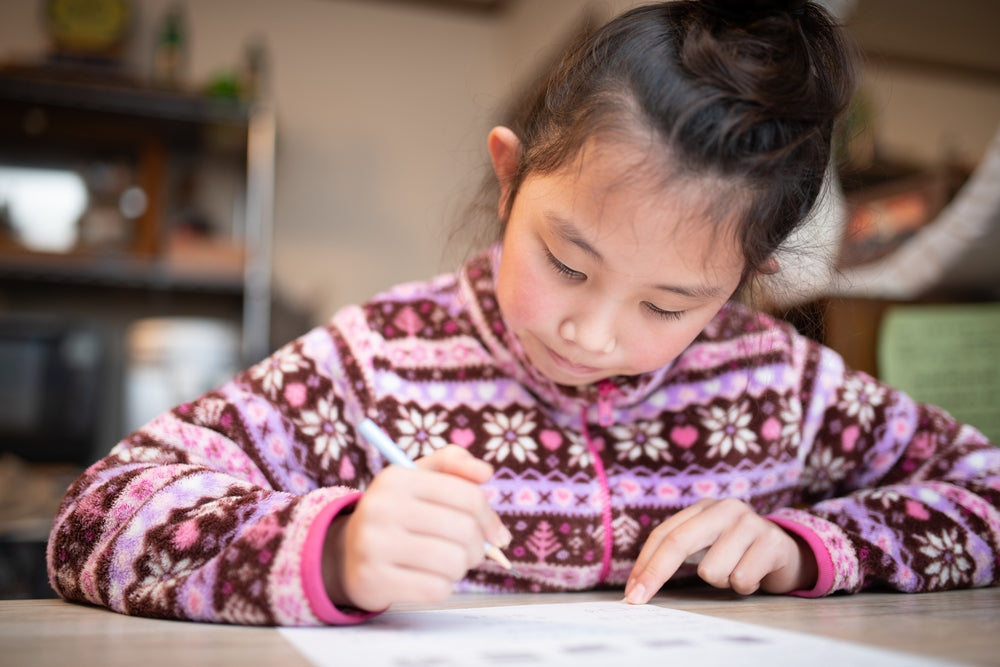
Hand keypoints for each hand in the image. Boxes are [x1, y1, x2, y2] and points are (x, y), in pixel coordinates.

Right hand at [322, 445, 510, 611]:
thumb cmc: (398, 513)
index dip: (490, 518)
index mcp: (396, 478)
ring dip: (460, 567)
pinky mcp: (373, 580)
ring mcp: (373, 545)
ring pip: (453, 562)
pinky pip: (435, 589)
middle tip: (471, 550)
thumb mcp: (419, 478)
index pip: (467, 496)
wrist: (348, 553)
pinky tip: (429, 578)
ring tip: (449, 562)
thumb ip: (454, 463)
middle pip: (464, 530)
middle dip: (478, 546)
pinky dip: (442, 587)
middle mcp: (381, 507)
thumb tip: (485, 472)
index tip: (494, 532)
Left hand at [624, 498, 816, 603]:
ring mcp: (750, 522)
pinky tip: (755, 574)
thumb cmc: (740, 553)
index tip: (632, 592)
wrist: (791, 553)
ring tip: (736, 572)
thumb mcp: (709, 545)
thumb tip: (640, 583)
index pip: (664, 534)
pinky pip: (741, 579)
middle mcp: (725, 508)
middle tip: (639, 600)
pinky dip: (745, 586)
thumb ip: (680, 552)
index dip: (645, 563)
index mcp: (704, 508)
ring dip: (722, 581)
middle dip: (655, 573)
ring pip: (712, 570)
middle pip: (678, 542)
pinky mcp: (772, 542)